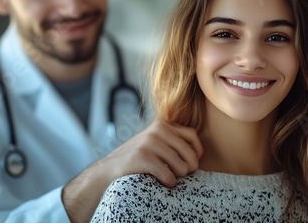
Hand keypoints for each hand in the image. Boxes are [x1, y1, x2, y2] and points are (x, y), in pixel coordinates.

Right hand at [61, 120, 201, 221]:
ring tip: (167, 177)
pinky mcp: (143, 157)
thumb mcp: (154, 143)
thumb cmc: (137, 159)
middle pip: (190, 153)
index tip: (191, 163)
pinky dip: (168, 183)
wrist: (108, 170)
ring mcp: (150, 143)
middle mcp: (157, 130)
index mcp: (162, 125)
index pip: (193, 136)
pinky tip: (160, 182)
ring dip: (177, 177)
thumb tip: (199, 153)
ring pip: (182, 167)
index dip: (197, 152)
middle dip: (188, 169)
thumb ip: (172, 141)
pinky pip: (169, 175)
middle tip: (179, 175)